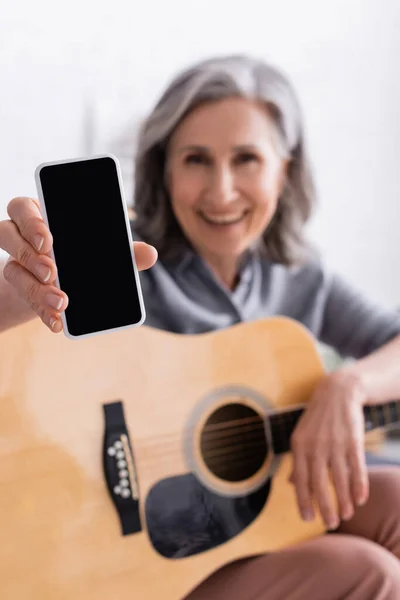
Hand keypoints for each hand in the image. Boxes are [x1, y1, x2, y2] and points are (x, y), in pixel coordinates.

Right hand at [0, 197, 157, 332]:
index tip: (48, 240)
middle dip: (30, 255)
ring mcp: (16, 261)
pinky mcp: (18, 287)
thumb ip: (124, 251)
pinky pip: (22, 297)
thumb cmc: (82, 256)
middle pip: (8, 235)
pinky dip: (42, 311)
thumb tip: (150, 254)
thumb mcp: (101, 252)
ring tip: (60, 301)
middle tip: (53, 272)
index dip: (31, 222)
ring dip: (35, 288)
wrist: (59, 282)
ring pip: (12, 269)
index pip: (22, 207)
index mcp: (41, 215)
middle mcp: (21, 235)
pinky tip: (57, 322)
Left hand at [289, 370, 368, 529]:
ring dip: (344, 500)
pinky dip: (359, 485)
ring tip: (346, 515)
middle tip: (330, 523)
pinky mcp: (353, 440)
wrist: (337, 392)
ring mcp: (335, 443)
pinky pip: (357, 468)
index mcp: (299, 445)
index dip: (303, 500)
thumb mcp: (301, 435)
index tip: (307, 518)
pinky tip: (361, 499)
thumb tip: (292, 484)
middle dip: (325, 507)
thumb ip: (297, 460)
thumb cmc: (317, 419)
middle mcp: (315, 446)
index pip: (300, 479)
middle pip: (319, 483)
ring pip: (339, 479)